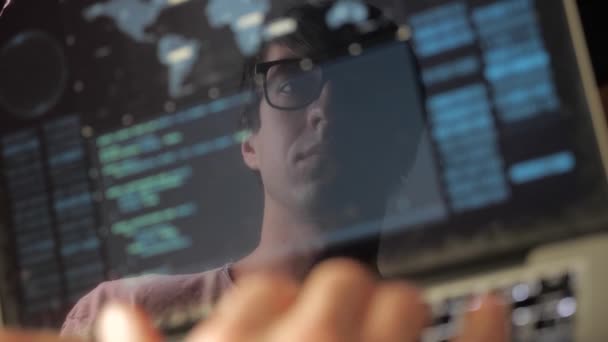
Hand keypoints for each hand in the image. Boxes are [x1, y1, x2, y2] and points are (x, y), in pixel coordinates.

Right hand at [97, 259, 509, 341]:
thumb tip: (117, 317)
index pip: (263, 287)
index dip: (270, 304)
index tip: (279, 319)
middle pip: (339, 280)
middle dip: (341, 298)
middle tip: (341, 329)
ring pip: (402, 303)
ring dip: (401, 309)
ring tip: (397, 322)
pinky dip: (488, 329)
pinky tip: (491, 310)